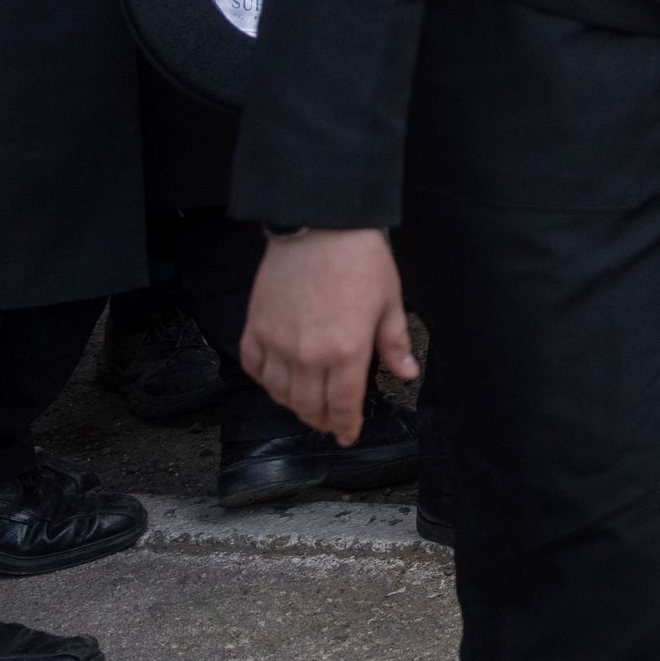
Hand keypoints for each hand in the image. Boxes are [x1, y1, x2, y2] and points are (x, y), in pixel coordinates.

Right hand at [240, 228, 416, 444]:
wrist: (320, 225)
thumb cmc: (360, 260)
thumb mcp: (390, 302)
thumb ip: (394, 344)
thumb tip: (406, 373)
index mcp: (346, 352)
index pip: (342, 405)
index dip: (345, 426)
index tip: (347, 435)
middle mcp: (307, 354)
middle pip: (308, 405)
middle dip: (321, 420)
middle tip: (330, 422)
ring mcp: (276, 341)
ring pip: (278, 392)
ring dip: (292, 405)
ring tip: (305, 404)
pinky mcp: (255, 325)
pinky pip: (252, 365)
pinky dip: (264, 380)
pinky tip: (276, 379)